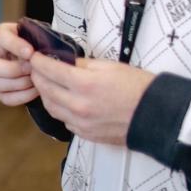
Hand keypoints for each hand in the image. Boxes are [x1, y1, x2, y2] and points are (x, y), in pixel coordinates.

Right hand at [0, 21, 38, 106]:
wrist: (47, 59)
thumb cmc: (43, 44)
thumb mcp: (41, 35)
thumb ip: (39, 39)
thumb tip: (38, 55)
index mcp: (1, 35)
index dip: (13, 45)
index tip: (30, 52)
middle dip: (8, 69)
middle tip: (29, 69)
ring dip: (17, 83)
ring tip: (35, 80)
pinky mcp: (0, 91)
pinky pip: (4, 98)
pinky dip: (22, 96)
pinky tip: (35, 90)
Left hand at [29, 54, 155, 145]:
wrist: (156, 115)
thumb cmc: (138, 88)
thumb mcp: (111, 66)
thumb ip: (83, 65)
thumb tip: (64, 62)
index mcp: (85, 85)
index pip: (50, 71)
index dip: (39, 62)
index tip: (35, 56)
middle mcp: (79, 106)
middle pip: (45, 90)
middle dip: (37, 77)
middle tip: (36, 68)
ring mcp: (80, 122)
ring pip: (50, 107)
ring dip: (44, 94)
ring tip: (45, 83)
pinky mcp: (85, 133)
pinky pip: (63, 120)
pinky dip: (58, 109)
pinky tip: (61, 100)